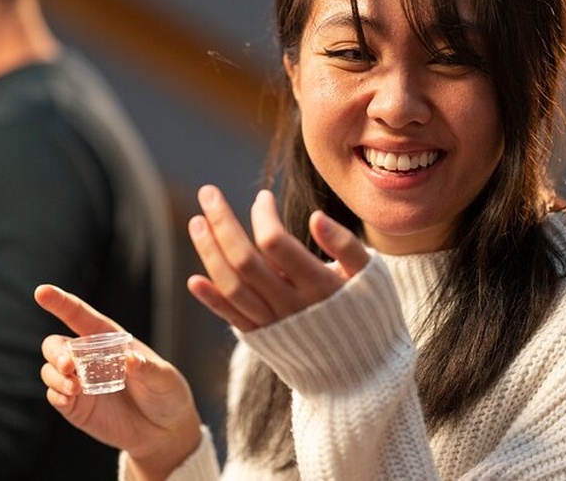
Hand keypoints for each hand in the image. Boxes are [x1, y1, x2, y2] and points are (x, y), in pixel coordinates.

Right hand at [36, 285, 201, 479]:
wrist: (165, 430)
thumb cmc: (167, 394)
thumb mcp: (165, 379)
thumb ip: (148, 369)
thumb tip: (130, 360)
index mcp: (111, 340)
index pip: (81, 316)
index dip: (61, 302)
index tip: (41, 291)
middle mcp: (90, 358)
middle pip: (56, 344)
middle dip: (56, 351)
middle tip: (68, 365)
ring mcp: (81, 382)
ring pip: (50, 370)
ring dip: (55, 375)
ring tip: (75, 387)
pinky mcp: (77, 406)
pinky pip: (55, 395)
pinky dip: (57, 394)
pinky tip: (70, 398)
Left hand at [187, 185, 369, 330]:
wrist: (364, 372)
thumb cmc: (370, 313)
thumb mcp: (371, 276)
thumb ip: (346, 245)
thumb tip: (316, 216)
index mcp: (320, 285)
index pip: (276, 242)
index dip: (263, 215)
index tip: (263, 197)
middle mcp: (293, 306)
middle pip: (245, 261)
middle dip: (223, 223)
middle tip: (208, 193)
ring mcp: (275, 326)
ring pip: (232, 287)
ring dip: (209, 253)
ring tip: (196, 222)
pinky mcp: (264, 341)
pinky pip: (233, 319)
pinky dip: (211, 300)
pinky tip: (194, 279)